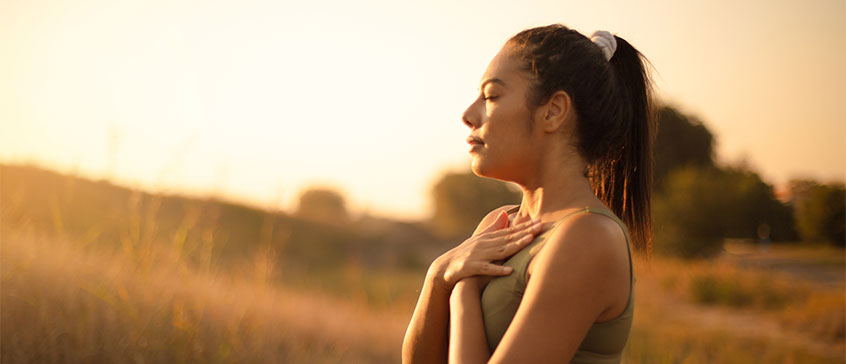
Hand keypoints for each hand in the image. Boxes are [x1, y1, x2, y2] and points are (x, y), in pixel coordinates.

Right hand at [430, 210, 544, 291]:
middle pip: (508, 238)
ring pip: (500, 250)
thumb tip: (506, 213)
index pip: (510, 231)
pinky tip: (509, 270)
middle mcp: (485, 244)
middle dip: (525, 232)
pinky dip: (497, 270)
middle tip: (541, 226)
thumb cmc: (466, 254)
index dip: (525, 226)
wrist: (445, 267)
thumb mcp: (480, 239)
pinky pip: (486, 269)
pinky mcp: (472, 268)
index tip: (540, 221)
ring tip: (529, 241)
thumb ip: (494, 227)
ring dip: (515, 245)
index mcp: (488, 238)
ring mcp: (479, 255)